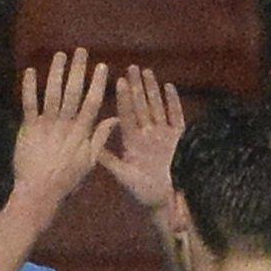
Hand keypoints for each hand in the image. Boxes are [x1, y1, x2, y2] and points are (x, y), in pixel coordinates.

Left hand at [12, 48, 115, 212]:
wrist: (39, 191)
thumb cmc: (66, 179)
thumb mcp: (89, 161)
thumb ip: (100, 138)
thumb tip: (116, 119)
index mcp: (81, 132)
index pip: (92, 102)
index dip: (97, 83)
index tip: (102, 66)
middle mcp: (65, 124)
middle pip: (73, 92)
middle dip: (77, 70)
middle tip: (81, 51)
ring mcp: (46, 125)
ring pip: (52, 93)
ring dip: (55, 72)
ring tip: (60, 55)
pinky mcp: (28, 128)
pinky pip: (29, 104)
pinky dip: (28, 88)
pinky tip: (29, 71)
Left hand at [99, 65, 184, 210]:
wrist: (166, 203)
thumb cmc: (143, 193)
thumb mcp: (123, 175)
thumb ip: (109, 159)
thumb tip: (91, 146)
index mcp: (132, 142)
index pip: (127, 116)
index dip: (124, 99)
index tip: (118, 81)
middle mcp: (147, 135)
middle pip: (141, 106)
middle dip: (136, 87)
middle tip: (131, 67)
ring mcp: (164, 135)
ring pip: (157, 107)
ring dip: (152, 90)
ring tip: (146, 71)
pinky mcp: (180, 139)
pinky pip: (176, 117)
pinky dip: (173, 103)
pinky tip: (169, 86)